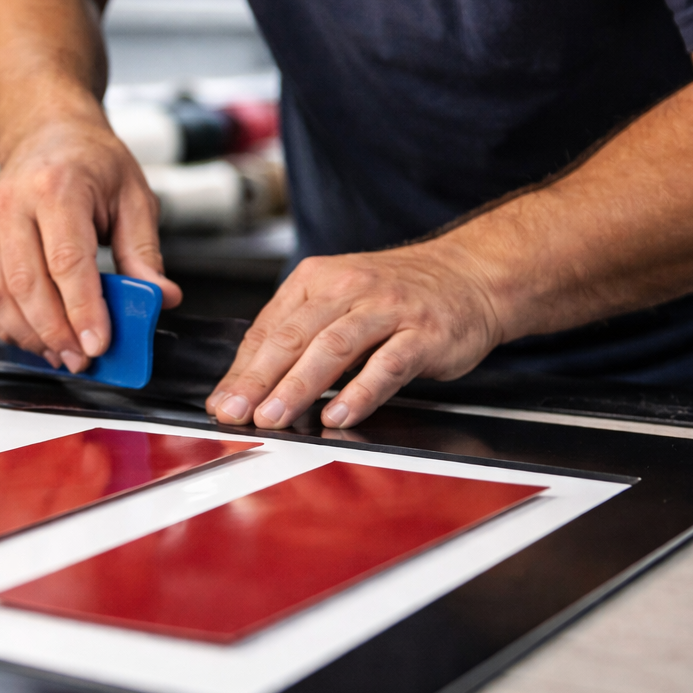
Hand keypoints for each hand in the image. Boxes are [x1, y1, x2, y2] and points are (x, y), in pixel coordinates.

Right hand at [0, 116, 181, 372]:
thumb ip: (144, 251)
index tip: (98, 344)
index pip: (66, 260)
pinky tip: (35, 339)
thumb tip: (160, 297)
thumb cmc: (92, 162)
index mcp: (58, 187)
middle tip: (83, 360)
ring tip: (62, 355)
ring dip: (29, 336)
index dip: (82, 309)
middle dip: (56, 333)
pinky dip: (6, 326)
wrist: (47, 133)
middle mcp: (13, 204)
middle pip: (27, 284)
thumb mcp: (134, 196)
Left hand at [205, 240, 505, 429]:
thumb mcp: (337, 300)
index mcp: (318, 279)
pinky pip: (387, 365)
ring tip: (274, 417)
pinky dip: (360, 392)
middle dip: (259, 379)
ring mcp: (388, 309)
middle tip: (236, 413)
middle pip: (294, 336)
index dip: (242, 370)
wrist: (470, 274)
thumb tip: (243, 385)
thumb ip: (293, 338)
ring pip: (334, 348)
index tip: (222, 403)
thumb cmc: (398, 295)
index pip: (269, 328)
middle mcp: (350, 288)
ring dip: (299, 386)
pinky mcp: (424, 333)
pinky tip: (339, 415)